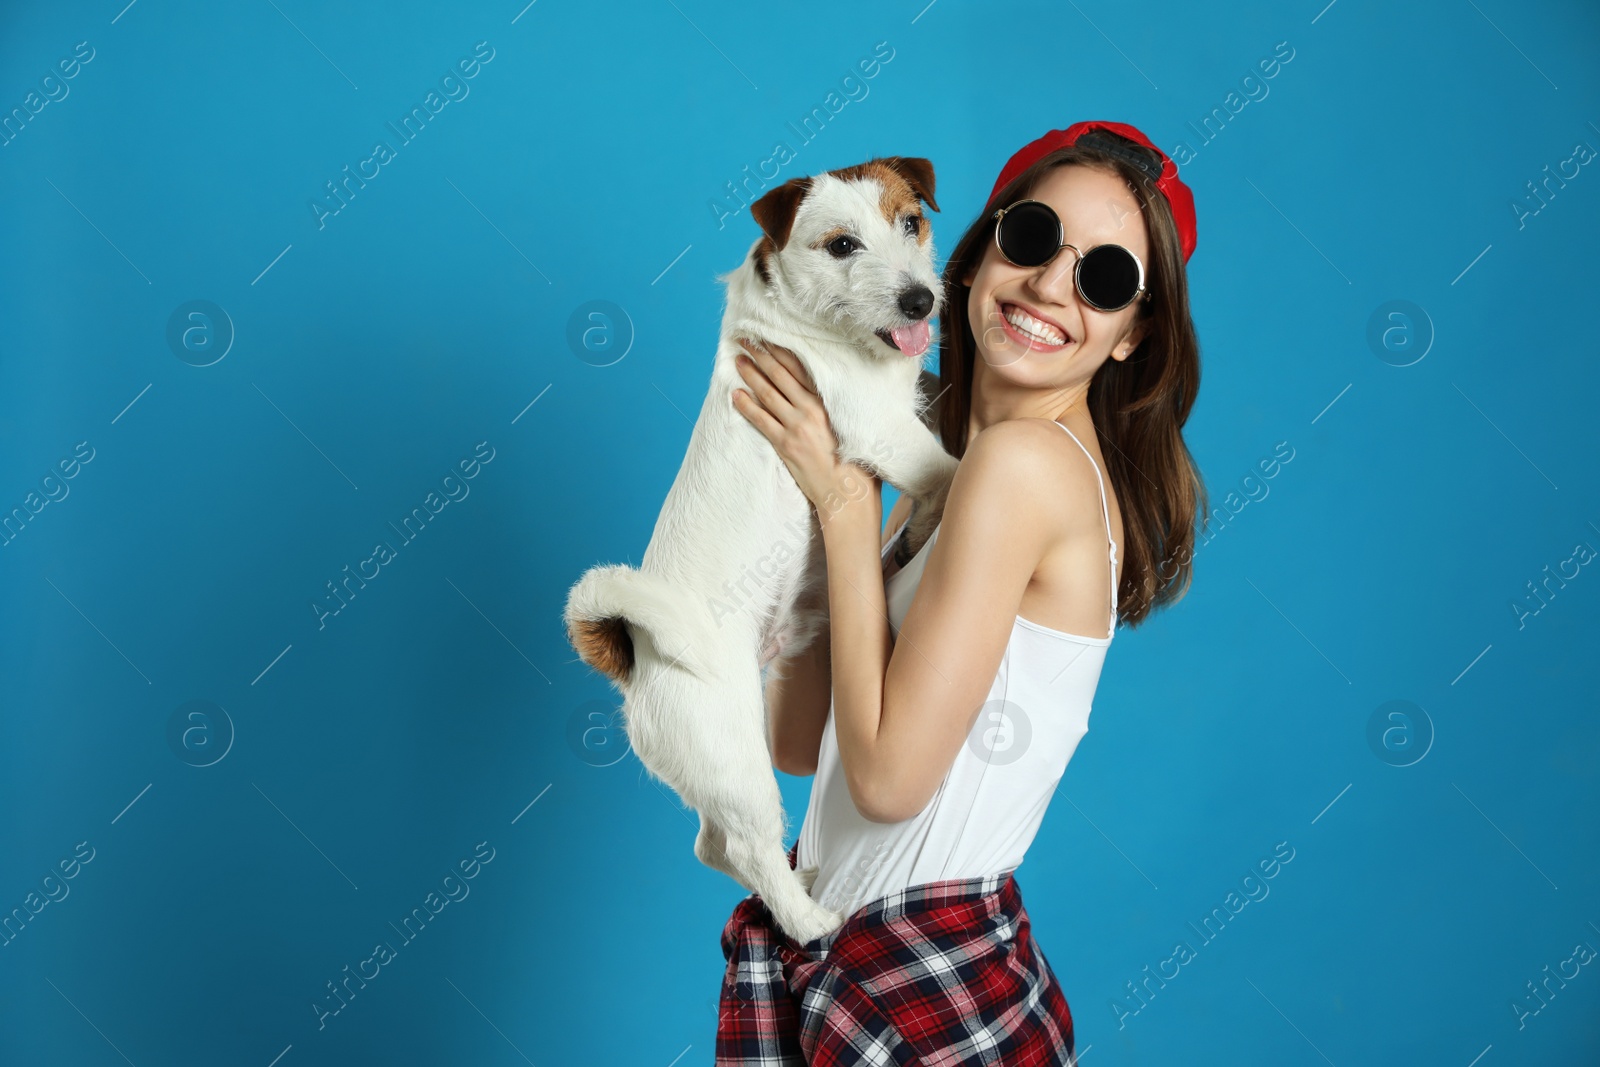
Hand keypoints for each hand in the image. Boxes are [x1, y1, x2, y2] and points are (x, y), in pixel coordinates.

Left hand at [730, 338, 879, 521]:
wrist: (849, 494)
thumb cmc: (859, 464)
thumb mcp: (859, 426)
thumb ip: (846, 407)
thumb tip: (844, 391)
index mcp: (830, 402)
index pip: (801, 367)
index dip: (782, 350)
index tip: (769, 336)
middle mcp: (812, 409)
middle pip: (781, 374)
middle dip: (761, 354)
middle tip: (746, 339)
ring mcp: (796, 426)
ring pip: (768, 393)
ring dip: (751, 374)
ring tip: (738, 360)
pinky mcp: (785, 445)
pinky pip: (761, 420)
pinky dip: (746, 406)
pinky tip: (736, 394)